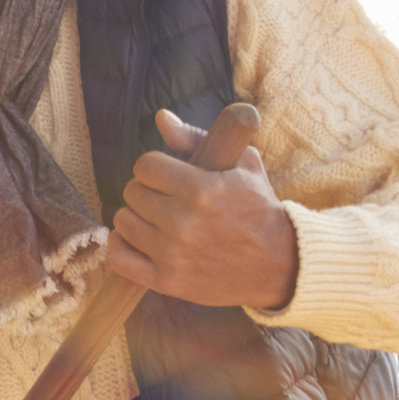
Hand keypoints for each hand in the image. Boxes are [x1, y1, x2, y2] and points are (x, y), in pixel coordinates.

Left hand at [102, 104, 300, 312]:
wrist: (279, 263)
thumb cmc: (259, 208)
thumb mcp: (241, 164)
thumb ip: (197, 139)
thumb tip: (161, 118)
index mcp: (200, 189)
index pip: (145, 166)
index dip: (154, 167)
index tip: (166, 174)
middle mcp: (182, 222)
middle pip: (132, 192)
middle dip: (146, 190)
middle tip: (163, 197)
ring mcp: (172, 254)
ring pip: (123, 222)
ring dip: (135, 217)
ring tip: (154, 218)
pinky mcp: (166, 281)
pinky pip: (119, 259)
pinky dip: (121, 246)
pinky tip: (136, 239)